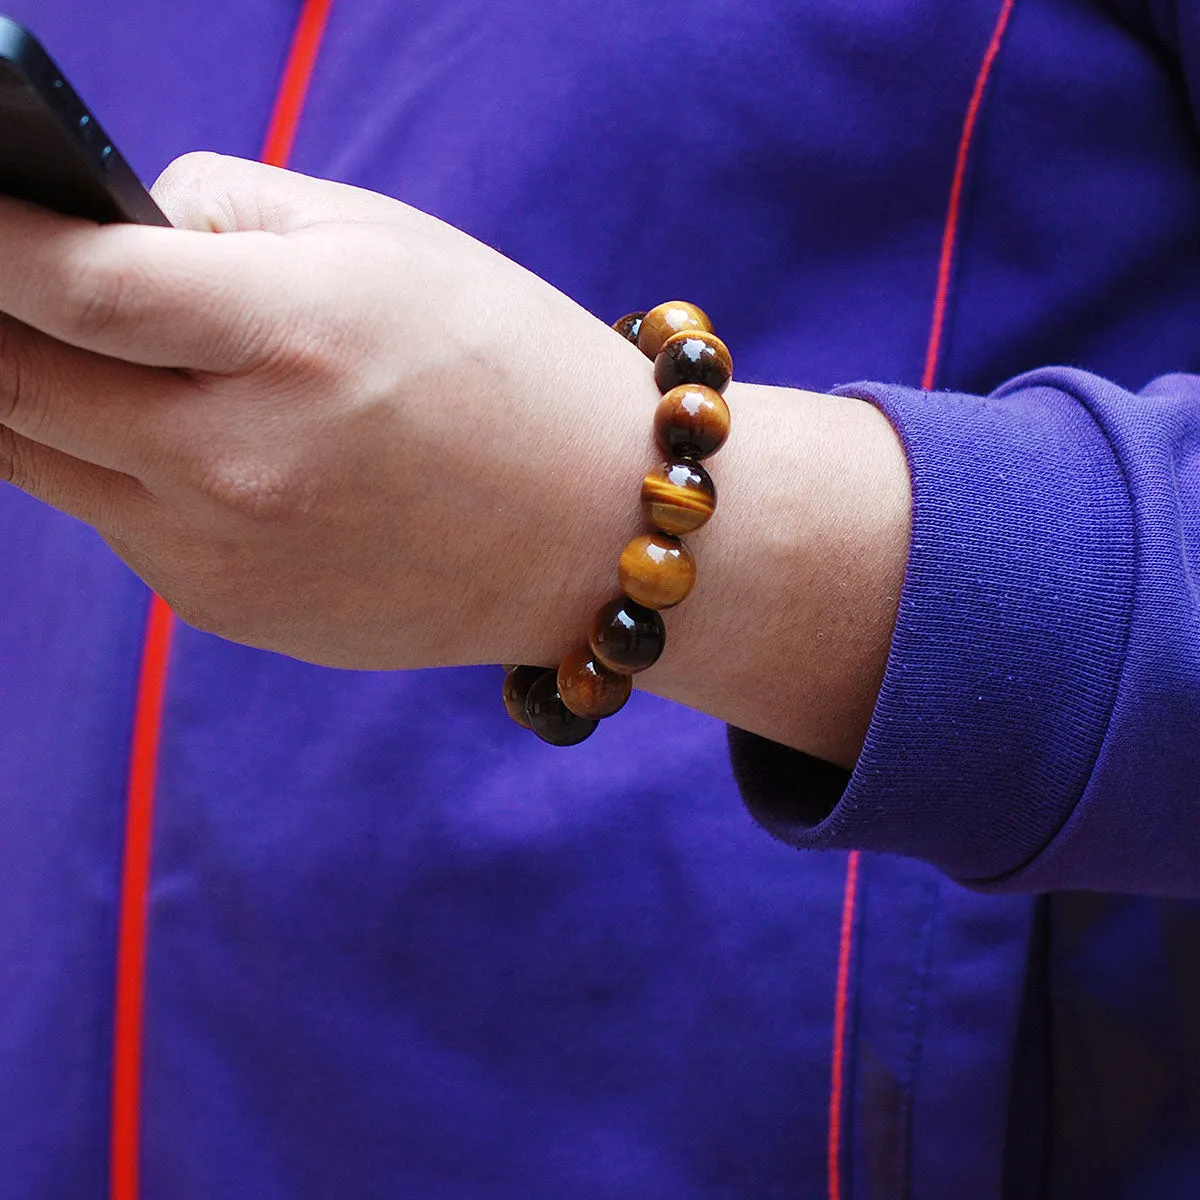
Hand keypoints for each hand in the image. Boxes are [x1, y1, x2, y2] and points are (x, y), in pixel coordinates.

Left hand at [0, 153, 656, 668]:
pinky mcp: (228, 609)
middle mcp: (240, 461)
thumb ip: (224, 211)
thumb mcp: (385, 241)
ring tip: (119, 357)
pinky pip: (118, 523)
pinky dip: (122, 468)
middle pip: (9, 383)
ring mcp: (226, 553)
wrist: (597, 531)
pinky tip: (211, 446)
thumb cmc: (509, 366)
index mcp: (292, 336)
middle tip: (13, 286)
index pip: (63, 281)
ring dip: (44, 395)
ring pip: (40, 461)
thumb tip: (111, 225)